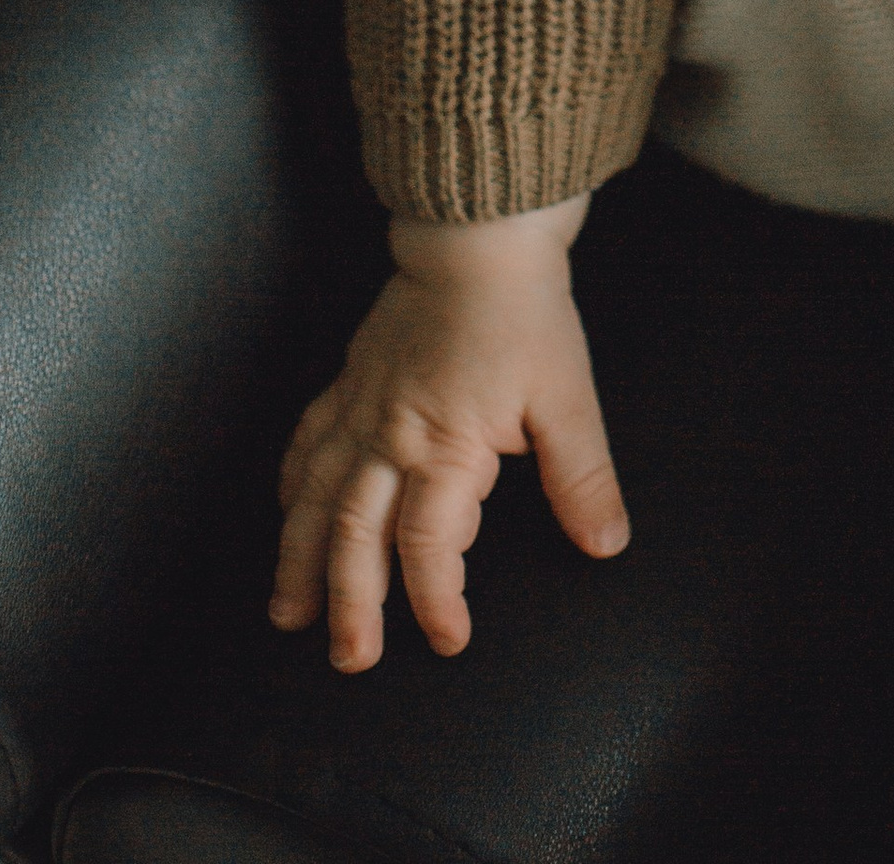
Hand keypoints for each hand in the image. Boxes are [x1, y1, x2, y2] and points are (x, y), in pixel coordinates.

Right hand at [270, 199, 626, 668]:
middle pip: (357, 535)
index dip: (436, 599)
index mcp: (447, 444)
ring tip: (289, 610)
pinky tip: (288, 514)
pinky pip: (308, 440)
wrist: (478, 238)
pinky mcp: (351, 381)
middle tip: (351, 656)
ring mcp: (363, 407)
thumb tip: (605, 541)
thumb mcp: (568, 397)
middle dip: (350, 602)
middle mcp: (392, 434)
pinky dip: (293, 483)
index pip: (430, 544)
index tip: (449, 637)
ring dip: (301, 558)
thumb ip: (582, 478)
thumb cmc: (524, 312)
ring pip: (317, 497)